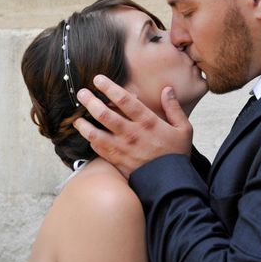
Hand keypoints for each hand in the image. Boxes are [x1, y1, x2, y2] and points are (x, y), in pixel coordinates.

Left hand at [73, 75, 192, 177]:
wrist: (171, 182)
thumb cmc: (177, 154)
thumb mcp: (184, 129)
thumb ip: (174, 108)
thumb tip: (167, 90)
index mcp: (148, 122)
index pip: (124, 100)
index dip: (109, 88)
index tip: (98, 79)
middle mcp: (132, 133)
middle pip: (104, 114)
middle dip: (90, 101)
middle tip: (81, 93)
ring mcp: (122, 148)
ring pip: (95, 134)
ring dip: (83, 124)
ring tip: (76, 117)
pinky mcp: (117, 161)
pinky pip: (98, 150)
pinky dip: (91, 141)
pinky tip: (87, 136)